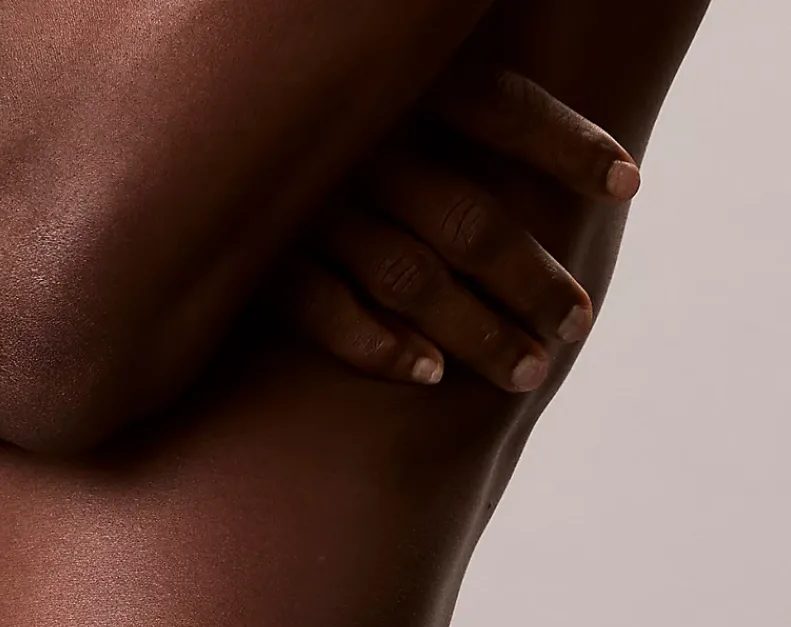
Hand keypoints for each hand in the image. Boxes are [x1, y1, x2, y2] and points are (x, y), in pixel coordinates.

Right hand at [277, 61, 641, 393]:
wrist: (160, 157)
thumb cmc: (281, 123)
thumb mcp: (363, 91)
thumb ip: (430, 101)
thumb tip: (504, 149)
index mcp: (388, 85)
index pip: (500, 104)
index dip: (569, 144)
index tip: (630, 183)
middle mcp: (354, 145)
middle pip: (471, 218)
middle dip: (535, 280)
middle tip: (579, 325)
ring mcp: (304, 209)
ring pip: (413, 279)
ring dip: (479, 334)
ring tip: (529, 373)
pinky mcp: (255, 266)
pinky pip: (326, 314)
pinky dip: (382, 348)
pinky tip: (430, 376)